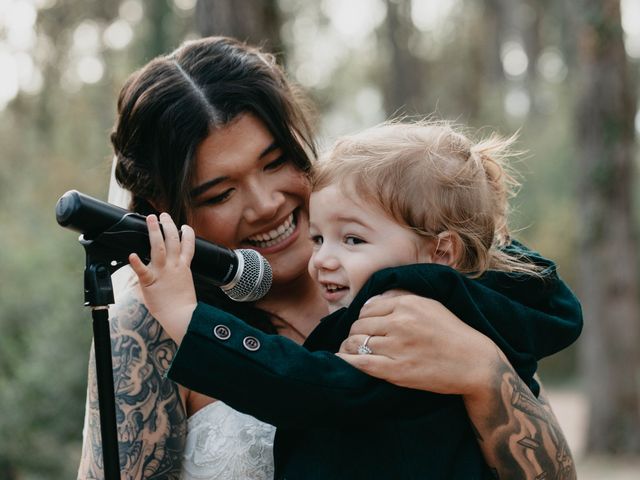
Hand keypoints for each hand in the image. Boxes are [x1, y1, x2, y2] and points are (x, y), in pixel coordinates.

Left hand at [129, 213, 196, 343]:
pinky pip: (143, 271)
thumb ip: (178, 276)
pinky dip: (137, 263)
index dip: (188, 234)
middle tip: (163, 215)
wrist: (182, 316)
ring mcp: (163, 273)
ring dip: (155, 232)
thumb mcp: (185, 286)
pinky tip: (131, 255)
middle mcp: (174, 266)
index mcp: (184, 268)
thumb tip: (175, 274)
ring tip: (151, 219)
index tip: (185, 226)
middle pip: (173, 241)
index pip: (188, 247)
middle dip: (168, 226)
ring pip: (160, 248)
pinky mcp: (151, 282)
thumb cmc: (183, 306)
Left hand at [336, 290, 499, 396]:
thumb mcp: (429, 305)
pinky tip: (344, 360)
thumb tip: (371, 300)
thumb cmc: (452, 333)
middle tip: (357, 340)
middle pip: (359, 325)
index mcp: (407, 303)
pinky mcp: (397, 370)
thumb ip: (400, 299)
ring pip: (357, 342)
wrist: (476, 363)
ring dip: (350, 347)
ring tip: (351, 351)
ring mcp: (398, 347)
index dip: (362, 317)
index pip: (368, 307)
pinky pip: (361, 363)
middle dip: (356, 332)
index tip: (365, 326)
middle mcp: (400, 322)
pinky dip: (347, 361)